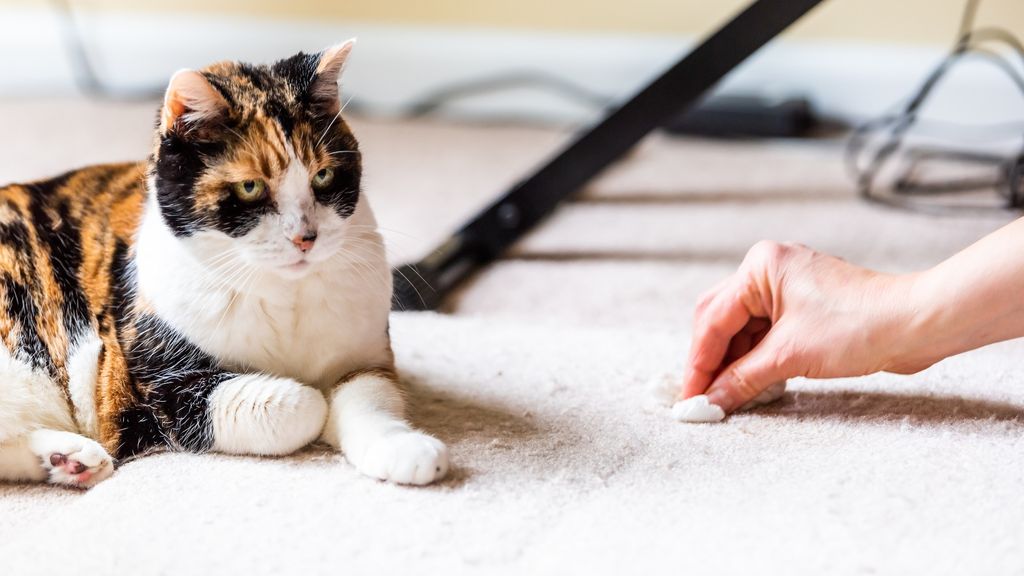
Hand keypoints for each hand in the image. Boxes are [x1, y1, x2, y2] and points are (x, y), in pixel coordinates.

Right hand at [682, 241, 928, 412]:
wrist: (918, 324)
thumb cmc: (860, 326)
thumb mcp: (790, 356)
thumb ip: (742, 379)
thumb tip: (710, 401)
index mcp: (759, 267)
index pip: (713, 320)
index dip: (699, 364)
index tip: (689, 397)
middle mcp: (768, 270)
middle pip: (720, 320)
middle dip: (710, 361)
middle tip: (699, 398)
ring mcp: (786, 288)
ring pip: (742, 330)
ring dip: (733, 364)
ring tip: (723, 398)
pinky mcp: (803, 308)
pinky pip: (764, 334)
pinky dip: (755, 360)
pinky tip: (749, 385)